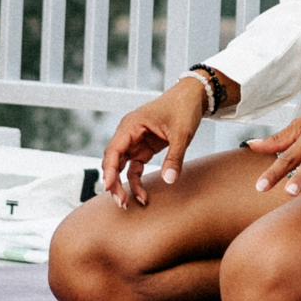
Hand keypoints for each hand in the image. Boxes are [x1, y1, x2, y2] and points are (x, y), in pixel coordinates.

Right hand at [99, 79, 207, 204]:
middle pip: (114, 161)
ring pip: (122, 166)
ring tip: (127, 204)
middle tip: (120, 202)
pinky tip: (143, 195)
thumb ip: (174, 157)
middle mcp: (128, 133)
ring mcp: (135, 141)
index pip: (113, 150)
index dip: (109, 170)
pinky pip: (134, 168)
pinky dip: (136, 181)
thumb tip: (169, 181)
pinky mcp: (144, 148)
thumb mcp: (182, 133)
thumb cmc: (183, 107)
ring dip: (123, 184)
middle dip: (114, 182)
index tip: (108, 187)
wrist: (193, 96)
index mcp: (131, 125)